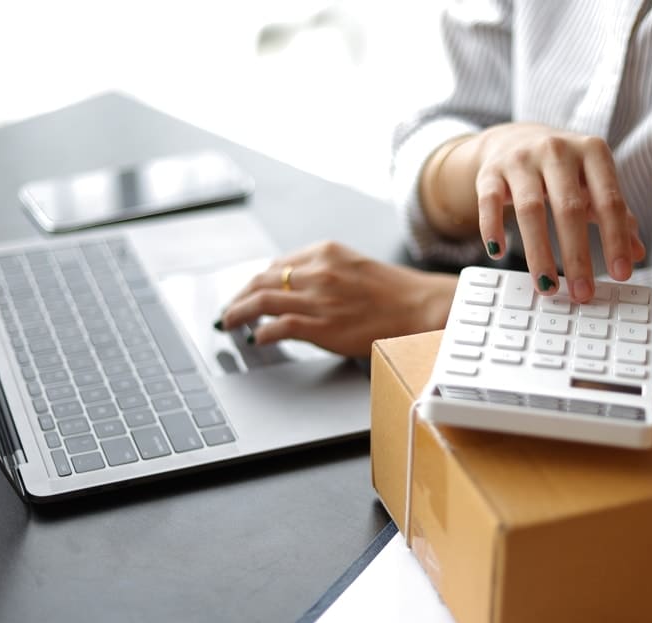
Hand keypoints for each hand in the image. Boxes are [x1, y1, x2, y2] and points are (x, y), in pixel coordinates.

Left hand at [214, 242, 456, 356]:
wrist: (421, 307)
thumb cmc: (396, 293)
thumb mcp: (355, 268)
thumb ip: (326, 273)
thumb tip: (300, 288)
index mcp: (325, 252)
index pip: (277, 265)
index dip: (256, 281)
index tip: (248, 291)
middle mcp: (316, 271)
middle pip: (261, 280)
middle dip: (240, 296)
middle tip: (230, 309)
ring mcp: (316, 298)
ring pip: (261, 301)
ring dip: (239, 313)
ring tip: (230, 323)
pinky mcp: (319, 325)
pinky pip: (276, 328)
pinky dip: (261, 333)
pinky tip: (257, 339)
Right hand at [422, 123, 645, 301]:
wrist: (514, 139)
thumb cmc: (563, 168)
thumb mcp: (593, 182)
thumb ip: (616, 213)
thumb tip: (637, 252)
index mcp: (592, 151)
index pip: (609, 201)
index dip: (616, 240)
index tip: (621, 274)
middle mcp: (557, 150)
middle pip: (568, 208)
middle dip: (577, 256)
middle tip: (582, 293)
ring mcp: (521, 159)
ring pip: (530, 210)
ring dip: (538, 254)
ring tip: (546, 287)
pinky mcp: (491, 172)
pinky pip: (489, 203)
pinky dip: (493, 229)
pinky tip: (499, 254)